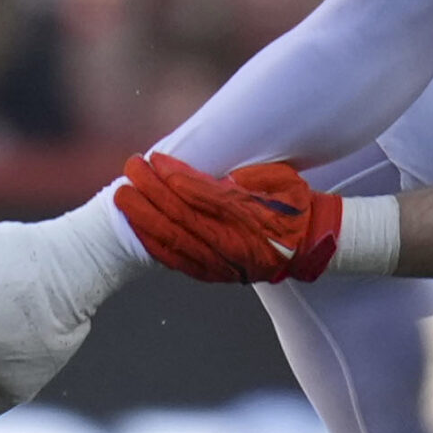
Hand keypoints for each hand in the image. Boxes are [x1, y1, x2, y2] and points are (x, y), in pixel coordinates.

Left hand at [115, 152, 344, 283]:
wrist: (308, 246)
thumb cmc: (293, 208)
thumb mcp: (283, 182)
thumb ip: (255, 179)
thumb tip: (224, 178)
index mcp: (251, 216)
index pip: (203, 194)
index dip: (175, 177)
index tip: (155, 159)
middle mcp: (233, 242)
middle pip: (181, 215)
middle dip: (150, 191)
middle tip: (130, 170)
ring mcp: (221, 261)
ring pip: (173, 239)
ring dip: (144, 217)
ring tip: (123, 196)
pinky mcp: (214, 273)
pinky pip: (177, 261)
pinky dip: (154, 244)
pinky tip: (138, 230)